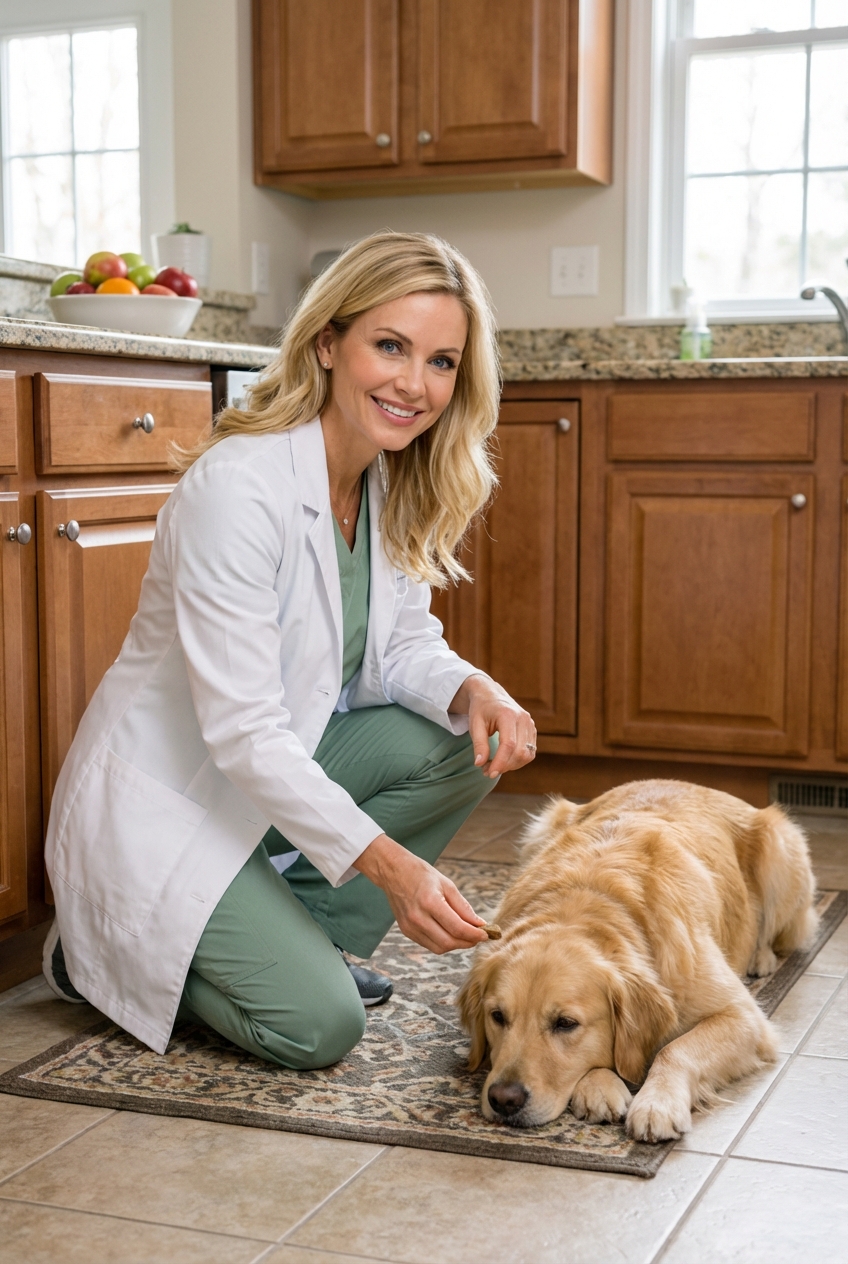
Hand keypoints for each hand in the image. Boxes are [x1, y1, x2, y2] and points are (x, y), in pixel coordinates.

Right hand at [354, 834, 487, 952]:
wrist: (393, 871)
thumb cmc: (421, 874)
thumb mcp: (447, 884)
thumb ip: (463, 907)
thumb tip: (479, 924)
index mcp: (430, 902)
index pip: (457, 928)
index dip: (475, 935)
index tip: (486, 934)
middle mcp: (418, 917)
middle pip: (448, 942)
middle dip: (467, 943)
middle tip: (478, 937)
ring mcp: (409, 926)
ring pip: (439, 948)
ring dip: (455, 945)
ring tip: (465, 935)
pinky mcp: (405, 931)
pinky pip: (429, 944)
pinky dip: (442, 942)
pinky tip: (449, 933)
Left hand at [449, 673, 536, 778]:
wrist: (491, 694)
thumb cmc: (481, 709)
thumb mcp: (475, 725)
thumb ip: (479, 744)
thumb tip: (479, 764)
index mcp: (508, 715)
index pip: (509, 745)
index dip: (500, 762)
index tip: (490, 773)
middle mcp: (523, 719)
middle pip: (520, 752)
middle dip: (505, 766)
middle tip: (487, 770)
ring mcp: (530, 724)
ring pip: (527, 755)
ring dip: (511, 766)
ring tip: (494, 765)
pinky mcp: (532, 730)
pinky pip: (530, 752)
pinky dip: (517, 760)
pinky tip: (504, 760)